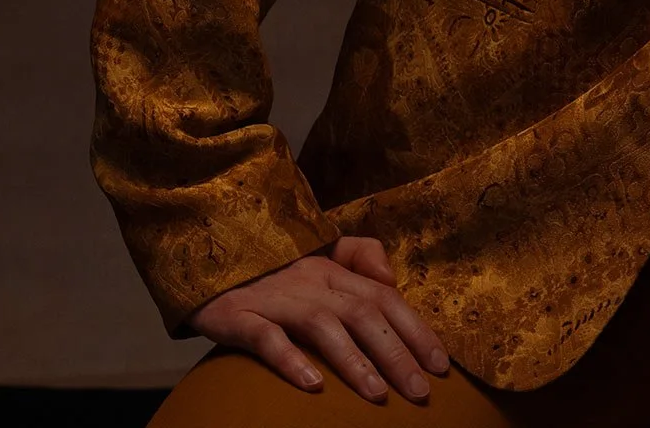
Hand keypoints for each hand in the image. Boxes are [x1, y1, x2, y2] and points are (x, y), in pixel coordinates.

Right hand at [187, 235, 450, 403]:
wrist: (207, 262)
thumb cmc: (273, 271)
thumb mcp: (319, 253)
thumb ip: (360, 255)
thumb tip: (391, 277)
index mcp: (334, 271)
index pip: (385, 299)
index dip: (416, 331)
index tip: (442, 366)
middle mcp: (311, 281)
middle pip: (363, 313)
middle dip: (397, 353)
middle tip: (421, 392)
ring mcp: (275, 299)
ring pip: (323, 326)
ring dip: (354, 361)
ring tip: (378, 395)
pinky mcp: (239, 318)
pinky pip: (267, 339)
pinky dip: (291, 360)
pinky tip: (313, 386)